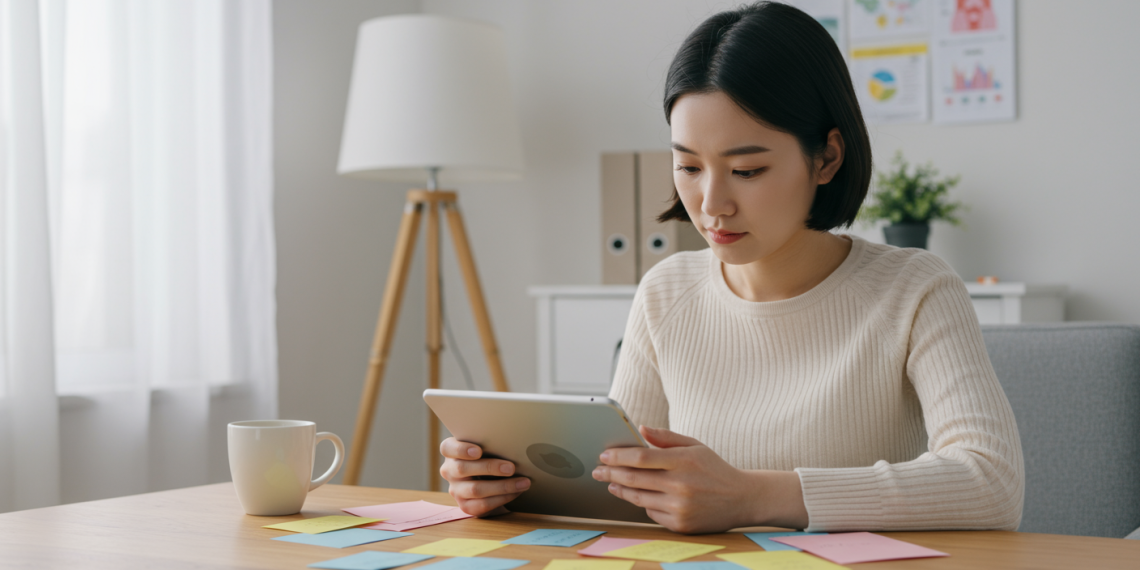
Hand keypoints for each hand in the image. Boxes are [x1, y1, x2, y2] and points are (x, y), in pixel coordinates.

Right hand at [439, 437, 530, 516]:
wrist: (490, 480)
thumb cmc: (489, 455)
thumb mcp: (486, 447)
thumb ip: (491, 443)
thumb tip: (515, 443)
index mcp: (451, 452)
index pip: (448, 448)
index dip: (461, 449)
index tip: (478, 451)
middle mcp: (449, 471)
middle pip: (463, 469)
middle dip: (490, 468)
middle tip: (511, 468)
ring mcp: (456, 490)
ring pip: (476, 489)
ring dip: (502, 486)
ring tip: (523, 482)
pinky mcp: (465, 506)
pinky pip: (483, 504)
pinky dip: (502, 498)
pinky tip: (516, 492)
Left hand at [592, 426, 807, 533]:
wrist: (742, 498)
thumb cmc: (714, 468)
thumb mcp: (694, 445)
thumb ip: (666, 437)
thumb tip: (640, 427)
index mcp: (683, 461)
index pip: (641, 457)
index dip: (618, 456)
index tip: (604, 455)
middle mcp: (680, 485)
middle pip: (634, 479)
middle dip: (610, 474)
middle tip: (597, 471)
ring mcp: (680, 507)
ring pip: (638, 498)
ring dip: (620, 490)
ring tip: (611, 484)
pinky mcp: (680, 524)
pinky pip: (651, 513)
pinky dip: (643, 503)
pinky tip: (637, 496)